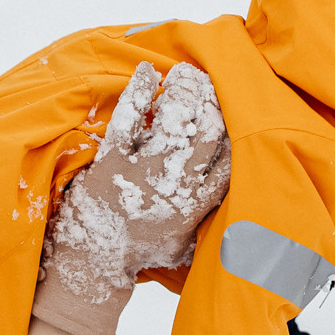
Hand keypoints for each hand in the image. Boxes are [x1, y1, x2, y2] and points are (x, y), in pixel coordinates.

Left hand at [30, 60, 229, 334]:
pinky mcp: (111, 162)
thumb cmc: (141, 252)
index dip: (234, 128)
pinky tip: (148, 71)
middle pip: (206, 132)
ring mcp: (143, 171)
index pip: (228, 160)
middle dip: (212, 101)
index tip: (235, 107)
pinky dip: (139, 91)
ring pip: (173, 120)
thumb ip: (210, 223)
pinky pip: (128, 119)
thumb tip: (241, 216)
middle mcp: (175, 184)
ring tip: (186, 72)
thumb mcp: (186, 244)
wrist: (93, 263)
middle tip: (210, 80)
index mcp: (196, 203)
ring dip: (183, 90)